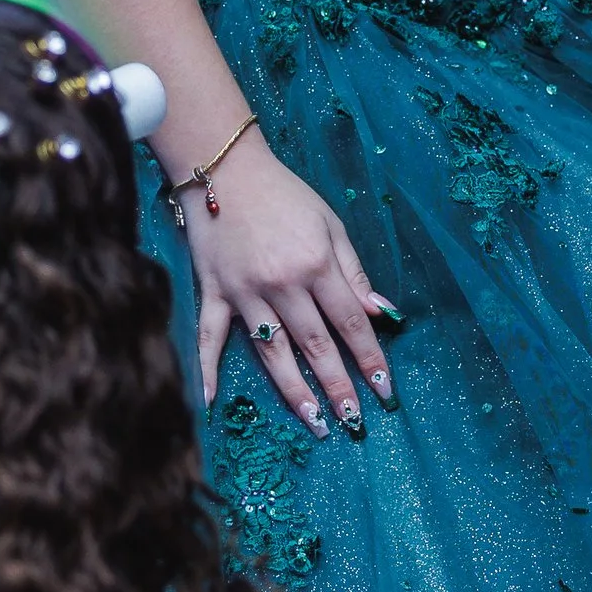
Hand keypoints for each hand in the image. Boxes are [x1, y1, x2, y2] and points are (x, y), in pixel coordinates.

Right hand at [183, 134, 395, 435]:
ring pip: (273, 350)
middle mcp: (282, 284)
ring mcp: (245, 292)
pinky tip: (210, 403)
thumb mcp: (330, 224)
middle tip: (354, 421)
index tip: (384, 389)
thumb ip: (354, 271)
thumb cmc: (285, 195)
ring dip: (294, 390)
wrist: (224, 169)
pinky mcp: (213, 293)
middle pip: (316, 344)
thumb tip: (382, 313)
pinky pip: (211, 336)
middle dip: (337, 385)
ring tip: (313, 422)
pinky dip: (206, 369)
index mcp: (316, 265)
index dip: (369, 357)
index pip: (350, 322)